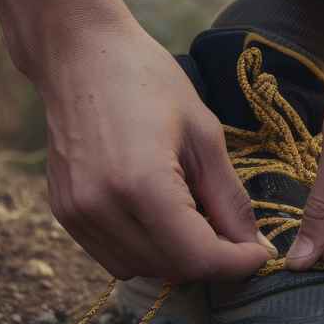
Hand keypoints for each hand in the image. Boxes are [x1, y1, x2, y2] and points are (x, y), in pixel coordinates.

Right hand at [36, 15, 274, 282]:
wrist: (79, 54)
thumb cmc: (147, 80)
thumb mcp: (204, 134)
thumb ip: (228, 198)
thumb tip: (254, 246)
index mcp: (143, 185)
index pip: (199, 257)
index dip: (237, 264)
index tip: (260, 253)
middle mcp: (102, 208)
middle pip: (171, 269)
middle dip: (211, 261)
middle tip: (234, 234)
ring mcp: (76, 214)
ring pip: (141, 270)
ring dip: (176, 258)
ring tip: (195, 218)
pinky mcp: (64, 213)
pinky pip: (113, 256)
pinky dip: (144, 250)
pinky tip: (160, 215)